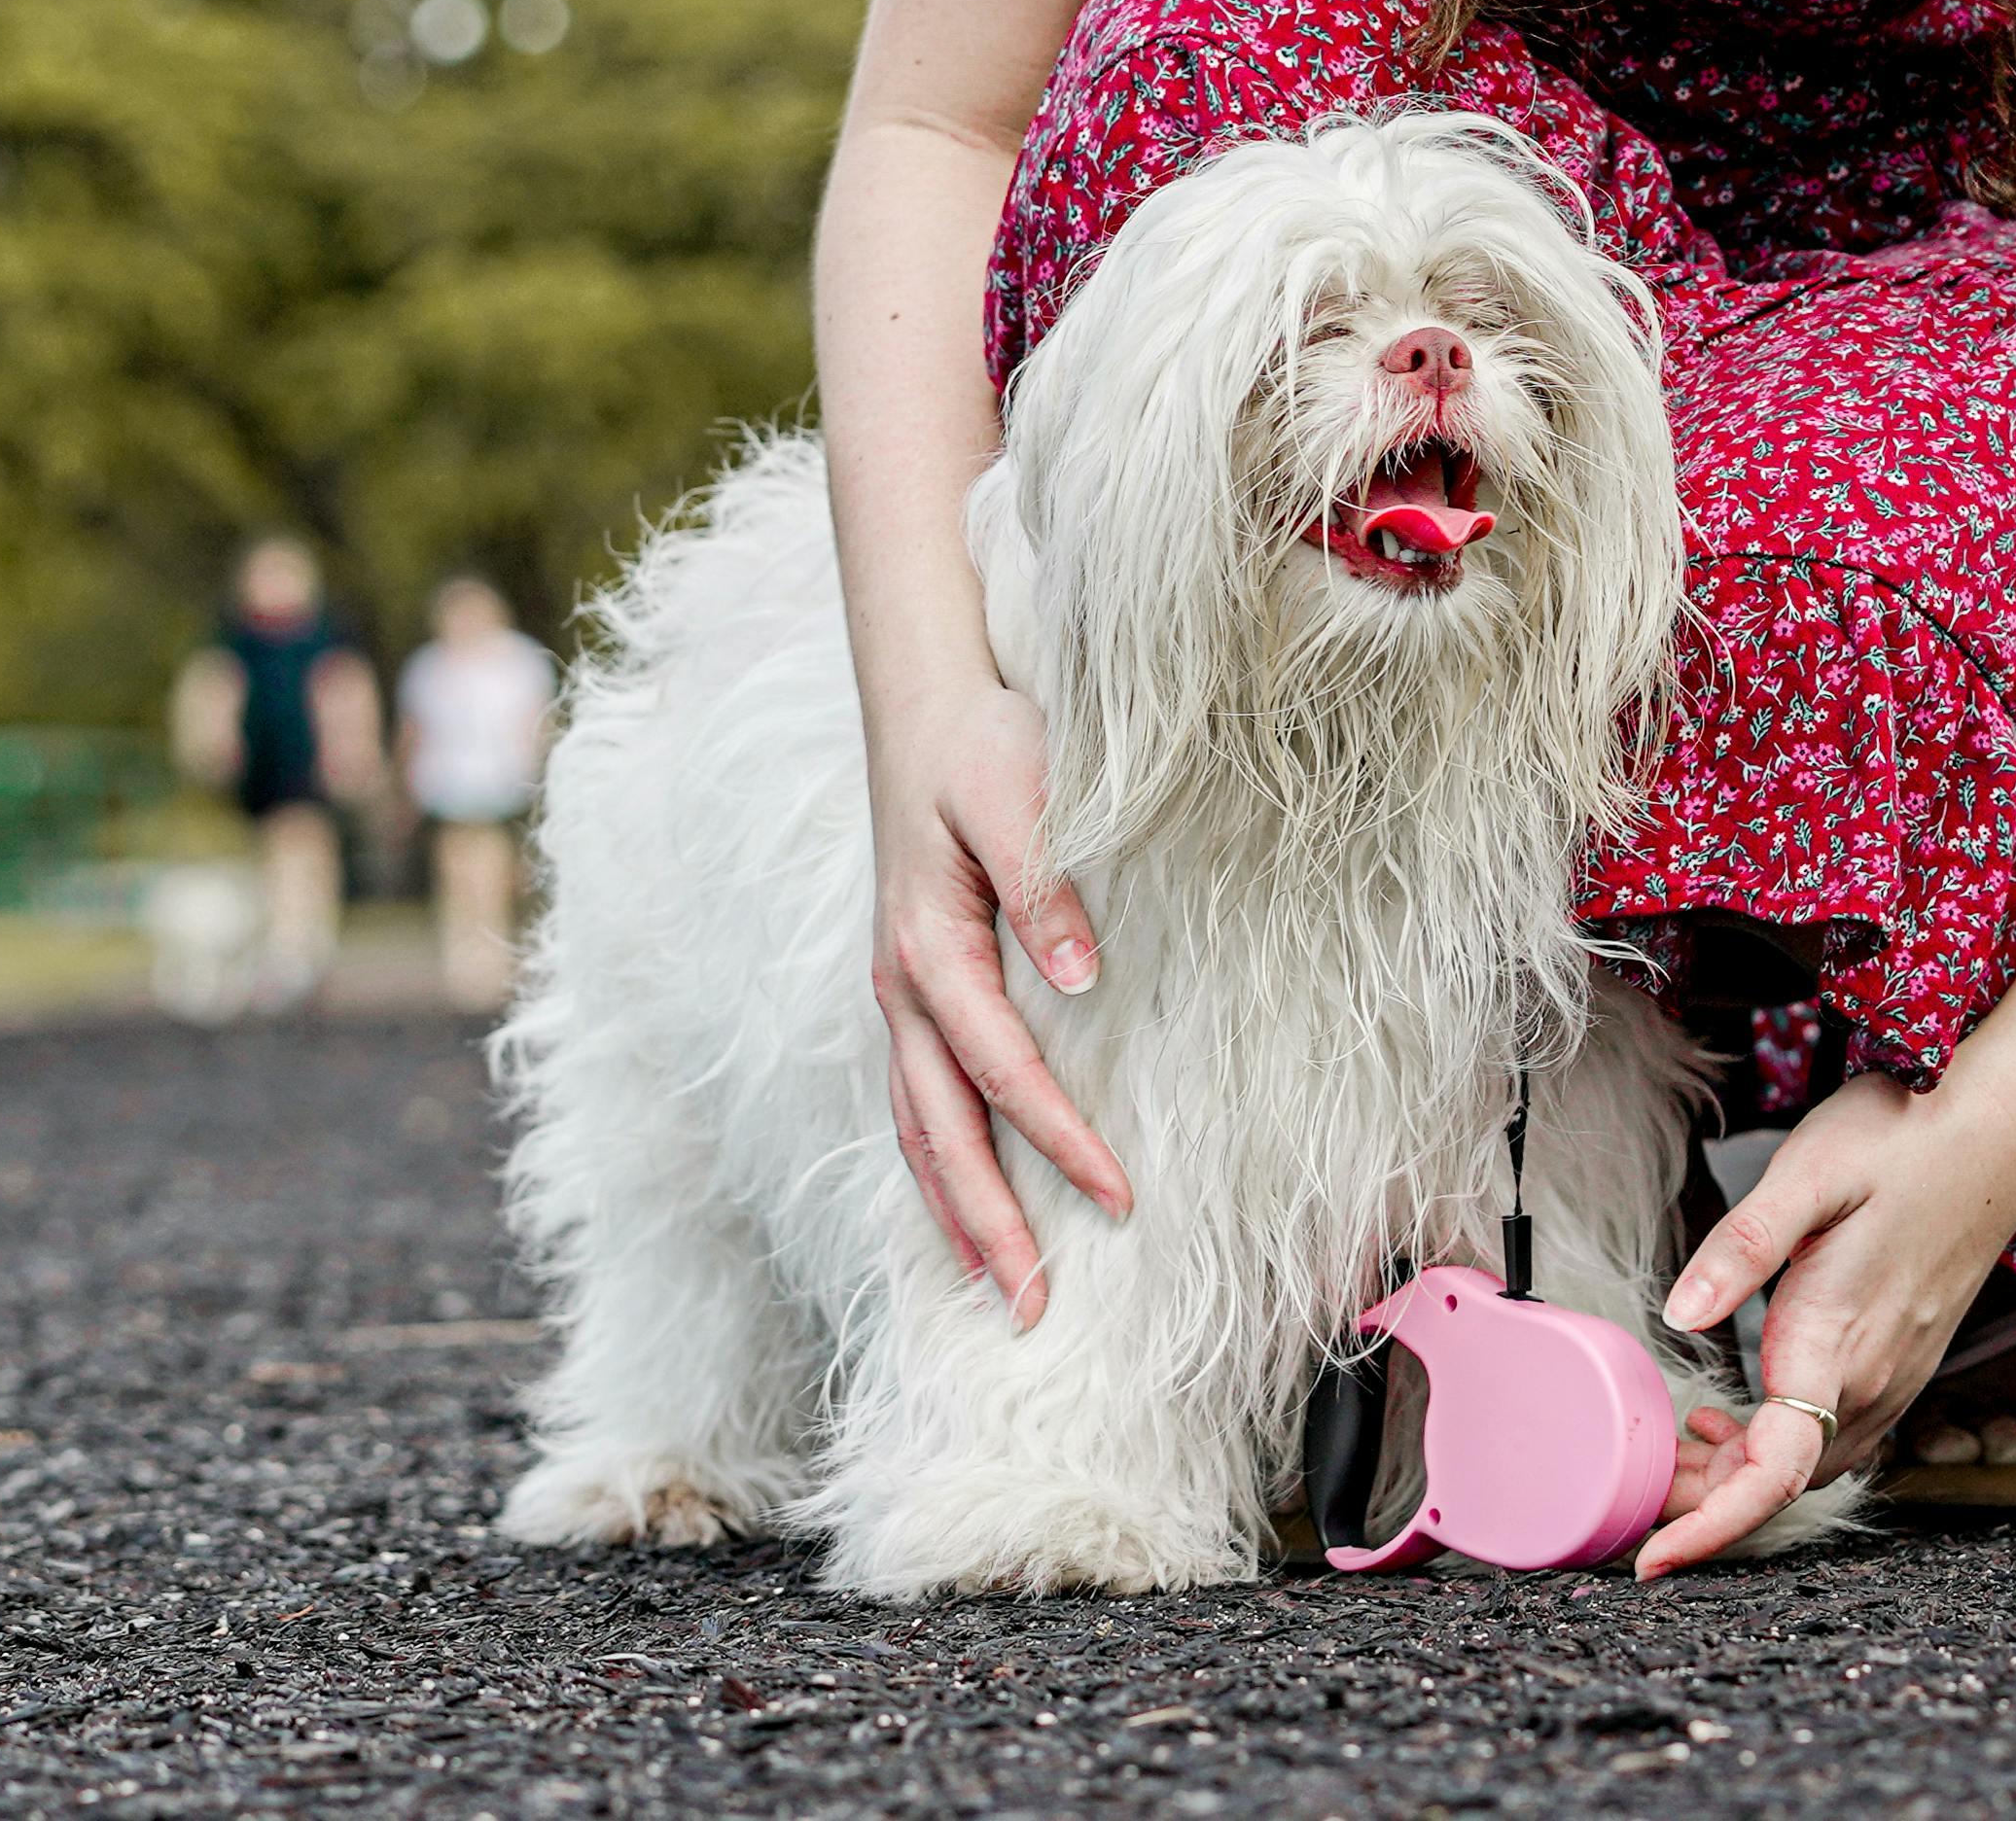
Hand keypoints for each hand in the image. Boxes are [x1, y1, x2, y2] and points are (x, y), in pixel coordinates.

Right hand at [864, 672, 1127, 1322]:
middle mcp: (901, 989)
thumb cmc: (980, 741)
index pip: (999, 1071)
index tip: (1118, 1198)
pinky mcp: (911, 992)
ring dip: (956, 1213)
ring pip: (917, 1130)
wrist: (921, 704)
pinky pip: (916, 1101)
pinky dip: (938, 1166)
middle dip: (986, 1224)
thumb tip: (1083, 976)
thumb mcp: (1016, 790)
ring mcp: (897, 997)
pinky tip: (968, 1206)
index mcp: (928, 949)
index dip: (1057, 1140)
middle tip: (1035, 1309)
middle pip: (938, 1133)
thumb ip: (1047, 880)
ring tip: (999, 1289)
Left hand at [1628, 1069, 2015, 1576]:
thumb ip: (1742, 1247)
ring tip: (1669, 1453)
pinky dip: (1774, 1450)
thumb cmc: (1902, 1137)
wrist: (1997, 1131)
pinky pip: (1832, 1436)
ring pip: (1807, 1465)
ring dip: (1736, 1479)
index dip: (1715, 1526)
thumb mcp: (1808, 1173)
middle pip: (1781, 1483)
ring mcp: (1894, 1376)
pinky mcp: (1901, 1362)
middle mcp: (1873, 1378)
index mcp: (1839, 1340)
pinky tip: (1730, 1418)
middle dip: (1704, 1506)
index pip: (1777, 1471)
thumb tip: (1682, 1315)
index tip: (1655, 1559)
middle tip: (1630, 1488)